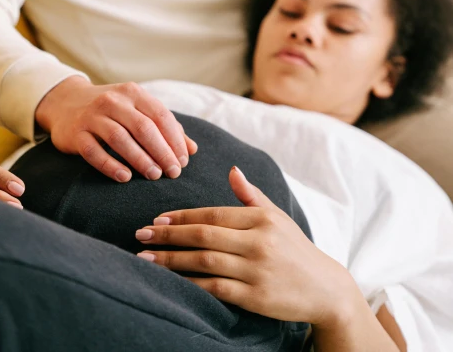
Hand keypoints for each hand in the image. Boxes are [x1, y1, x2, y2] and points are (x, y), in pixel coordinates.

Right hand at [35, 77, 197, 182]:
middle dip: (161, 151)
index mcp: (133, 93)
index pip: (160, 115)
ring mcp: (92, 116)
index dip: (174, 139)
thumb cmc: (112, 110)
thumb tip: (192, 150)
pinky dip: (110, 165)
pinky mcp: (76, 134)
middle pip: (143, 127)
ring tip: (154, 176)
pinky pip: (94, 152)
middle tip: (172, 173)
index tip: (183, 161)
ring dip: (140, 159)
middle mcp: (113, 101)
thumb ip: (165, 128)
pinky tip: (125, 177)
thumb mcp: (137, 110)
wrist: (66, 102)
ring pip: (120, 138)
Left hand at [134, 165, 352, 325]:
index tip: (156, 219)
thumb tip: (231, 170)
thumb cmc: (295, 249)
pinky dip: (191, 285)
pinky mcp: (256, 297)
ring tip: (146, 259)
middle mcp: (259, 241)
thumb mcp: (277, 217)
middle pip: (204, 235)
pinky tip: (172, 283)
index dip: (182, 216)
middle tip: (140, 235)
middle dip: (169, 235)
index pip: (213, 213)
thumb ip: (251, 195)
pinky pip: (216, 289)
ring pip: (205, 262)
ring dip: (171, 260)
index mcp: (262, 218)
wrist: (326, 289)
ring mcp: (257, 269)